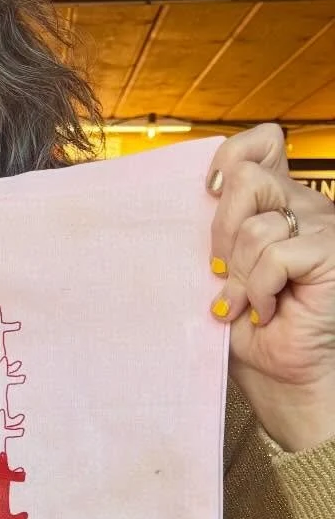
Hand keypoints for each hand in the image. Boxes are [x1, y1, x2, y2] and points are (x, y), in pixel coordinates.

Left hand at [207, 125, 334, 450]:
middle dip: (221, 232)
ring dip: (240, 274)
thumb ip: (217, 226)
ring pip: (255, 225)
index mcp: (278, 202)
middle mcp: (304, 205)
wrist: (282, 375)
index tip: (208, 197)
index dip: (229, 160)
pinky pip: (277, 255)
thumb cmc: (250, 327)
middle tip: (224, 273)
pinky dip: (261, 289)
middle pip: (244, 180)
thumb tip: (197, 194)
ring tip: (249, 301)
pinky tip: (269, 309)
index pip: (261, 143)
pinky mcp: (330, 252)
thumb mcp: (222, 267)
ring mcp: (323, 226)